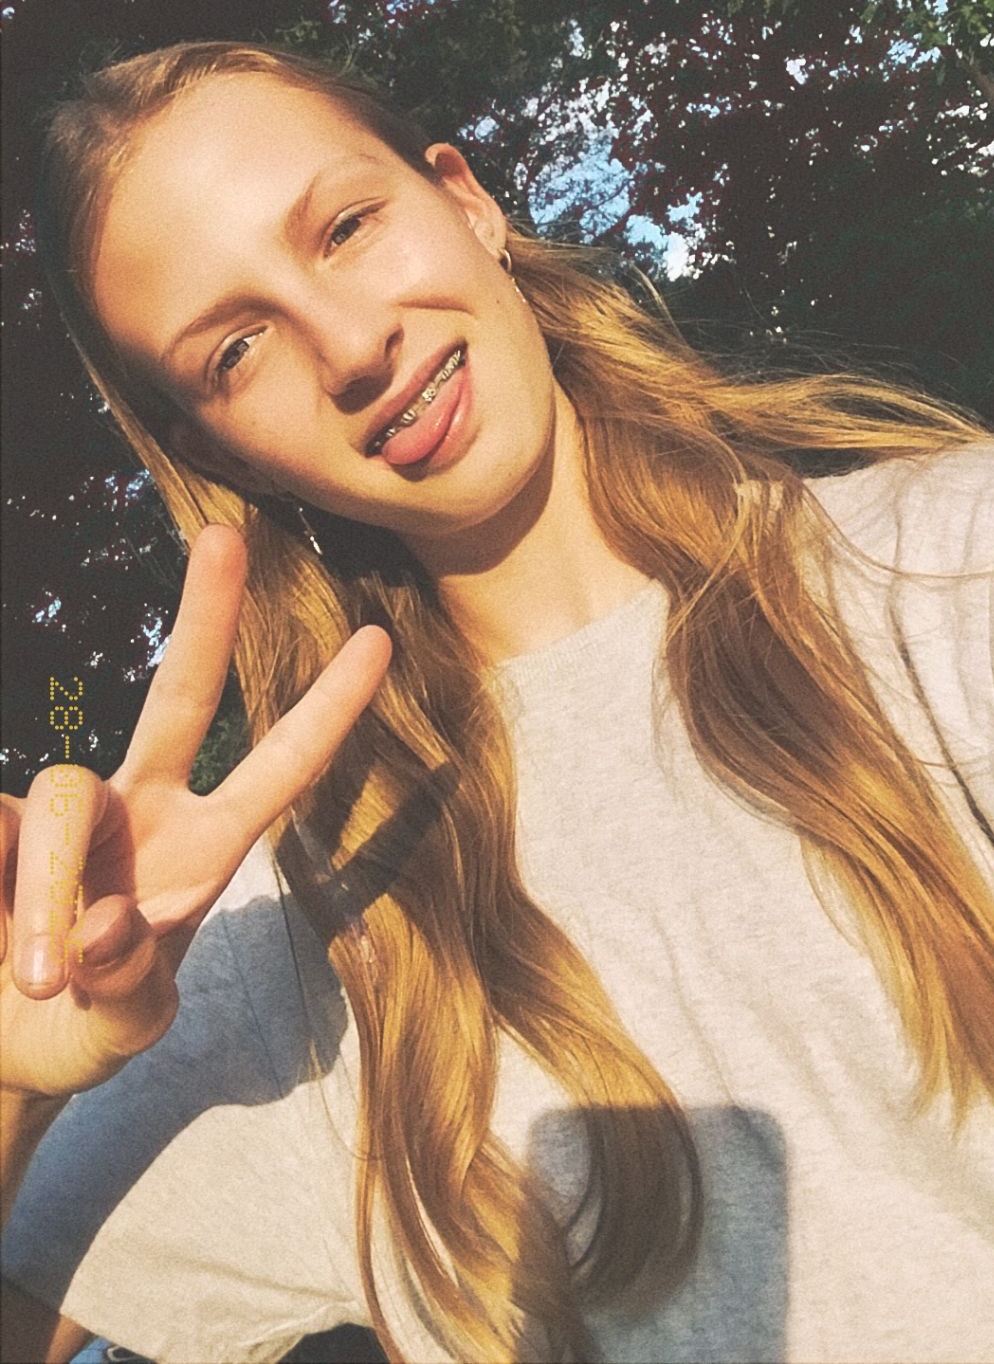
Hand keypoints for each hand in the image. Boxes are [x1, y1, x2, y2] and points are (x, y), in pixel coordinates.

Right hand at [0, 524, 390, 1101]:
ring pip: (71, 799)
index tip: (380, 641)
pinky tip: (6, 943)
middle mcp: (141, 809)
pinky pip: (0, 823)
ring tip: (37, 983)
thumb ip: (127, 991)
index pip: (279, 771)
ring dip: (54, 895)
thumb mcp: (121, 1033)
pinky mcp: (0, 824)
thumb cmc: (81, 1032)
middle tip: (226, 535)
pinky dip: (13, 879)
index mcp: (203, 852)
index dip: (327, 712)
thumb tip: (107, 925)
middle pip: (180, 696)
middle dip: (207, 618)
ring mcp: (66, 811)